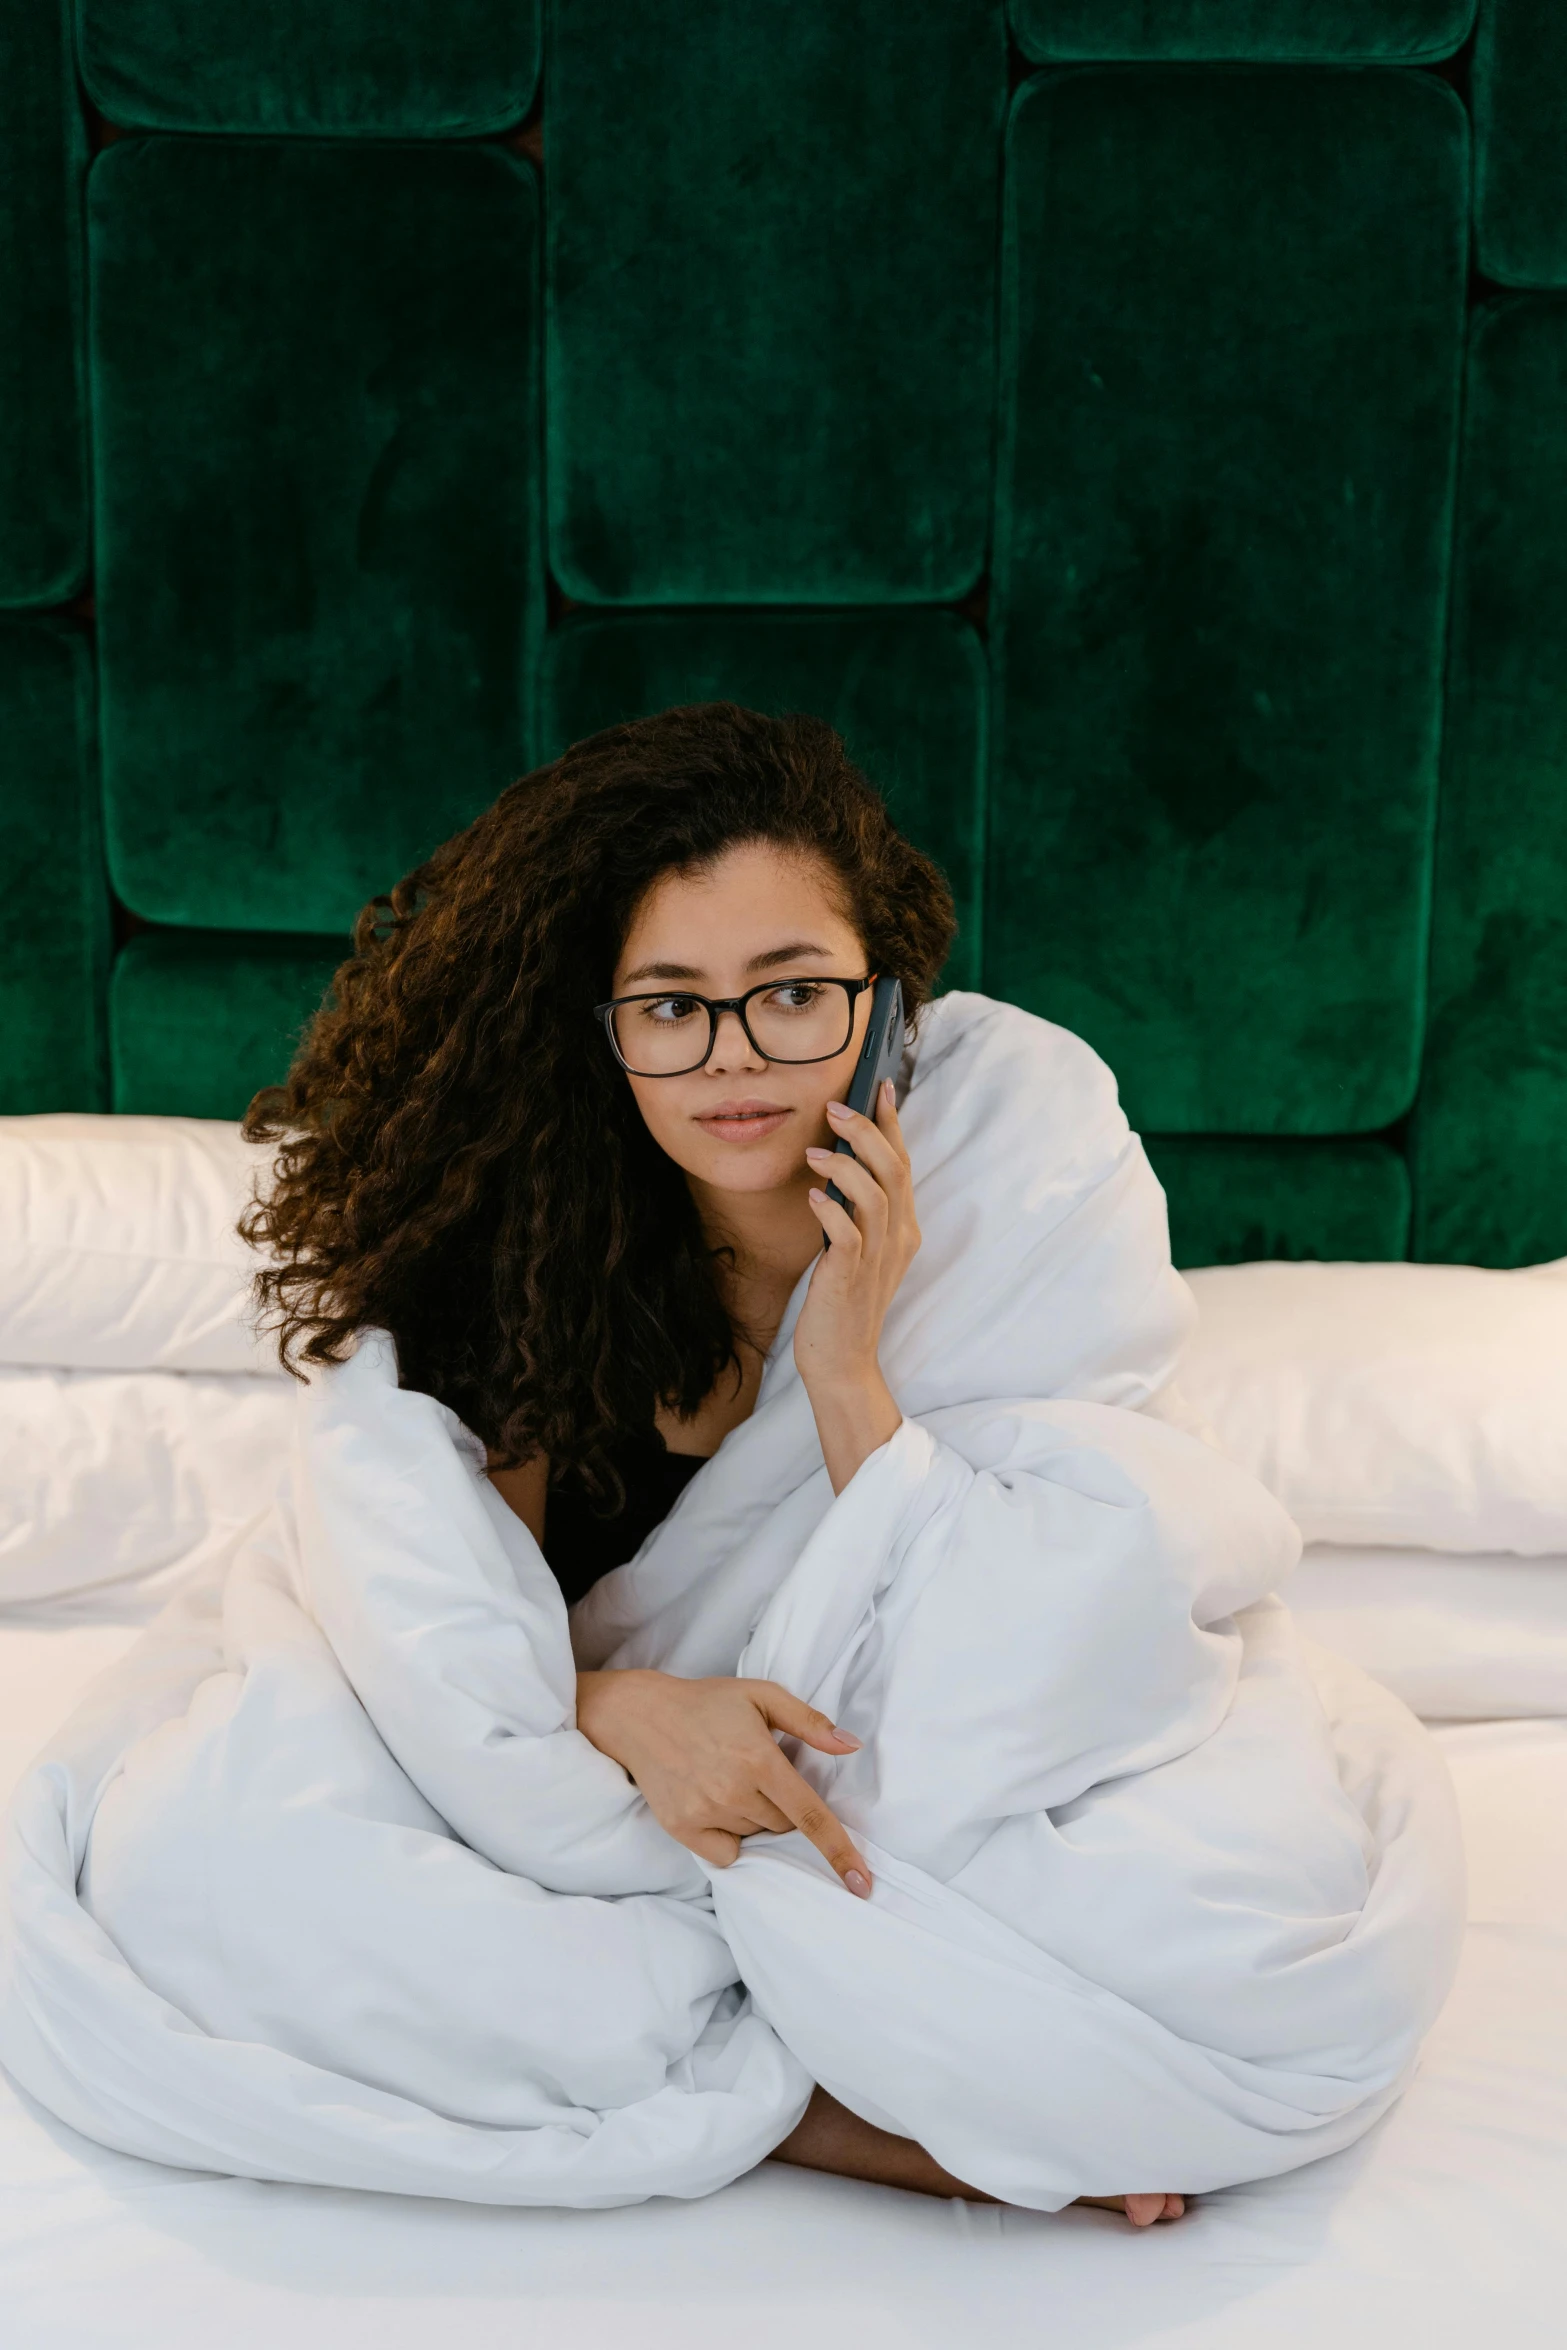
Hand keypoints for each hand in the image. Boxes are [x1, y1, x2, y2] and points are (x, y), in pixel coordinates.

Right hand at [576, 1668, 872, 1894]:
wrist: (641, 1715)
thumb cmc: (708, 1703)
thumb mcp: (762, 1695)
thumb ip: (810, 1722)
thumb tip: (851, 1745)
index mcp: (759, 1760)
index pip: (811, 1816)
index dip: (840, 1851)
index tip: (862, 1883)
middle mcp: (733, 1791)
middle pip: (784, 1826)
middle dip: (782, 1805)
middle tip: (755, 1771)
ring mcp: (705, 1813)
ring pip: (756, 1836)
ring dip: (754, 1816)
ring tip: (728, 1778)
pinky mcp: (682, 1828)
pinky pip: (726, 1853)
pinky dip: (729, 1837)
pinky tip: (713, 1803)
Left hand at [796, 1080, 918, 1491]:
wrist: (841, 1364)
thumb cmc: (842, 1306)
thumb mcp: (857, 1252)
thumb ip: (857, 1213)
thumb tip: (836, 1167)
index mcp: (903, 1230)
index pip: (903, 1165)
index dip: (893, 1124)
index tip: (882, 1086)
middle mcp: (897, 1239)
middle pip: (894, 1169)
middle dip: (867, 1131)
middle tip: (836, 1106)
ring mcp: (877, 1258)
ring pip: (875, 1194)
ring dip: (845, 1164)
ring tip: (816, 1150)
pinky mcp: (850, 1277)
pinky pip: (846, 1232)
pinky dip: (829, 1207)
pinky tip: (811, 1195)